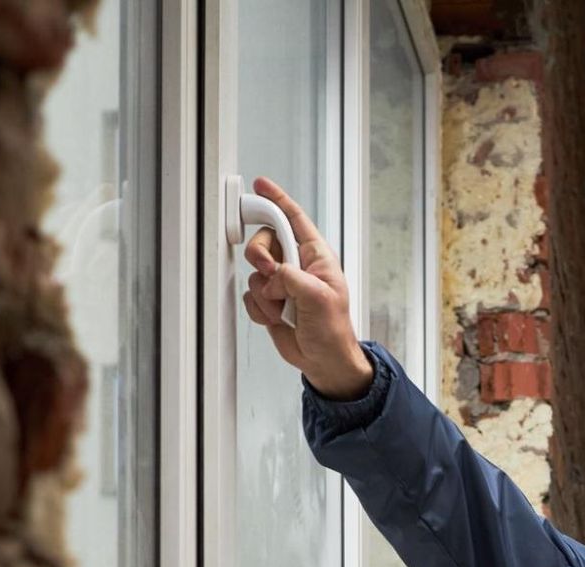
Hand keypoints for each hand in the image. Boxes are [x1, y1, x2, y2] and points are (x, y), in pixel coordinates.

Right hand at [240, 176, 372, 398]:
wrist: (323, 361)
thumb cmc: (333, 331)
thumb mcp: (318, 298)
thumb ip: (292, 276)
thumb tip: (273, 272)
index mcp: (315, 256)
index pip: (294, 219)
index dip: (277, 200)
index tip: (261, 187)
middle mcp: (297, 265)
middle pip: (264, 242)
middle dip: (261, 258)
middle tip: (270, 274)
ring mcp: (282, 284)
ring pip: (254, 273)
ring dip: (265, 295)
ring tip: (284, 309)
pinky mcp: (270, 301)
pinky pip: (251, 295)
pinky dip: (260, 310)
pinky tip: (277, 318)